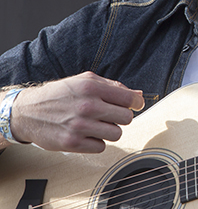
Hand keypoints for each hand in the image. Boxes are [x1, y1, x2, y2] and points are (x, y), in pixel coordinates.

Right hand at [9, 72, 144, 152]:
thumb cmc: (60, 94)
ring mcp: (79, 126)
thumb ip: (114, 87)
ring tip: (97, 124)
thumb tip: (139, 96)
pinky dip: (96, 142)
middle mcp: (86, 106)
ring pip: (116, 134)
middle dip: (121, 117)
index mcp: (91, 87)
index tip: (134, 105)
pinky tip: (86, 134)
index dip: (136, 103)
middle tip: (109, 115)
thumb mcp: (85, 81)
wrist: (28, 112)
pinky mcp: (72, 143)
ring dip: (110, 130)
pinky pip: (101, 147)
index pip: (129, 99)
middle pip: (127, 118)